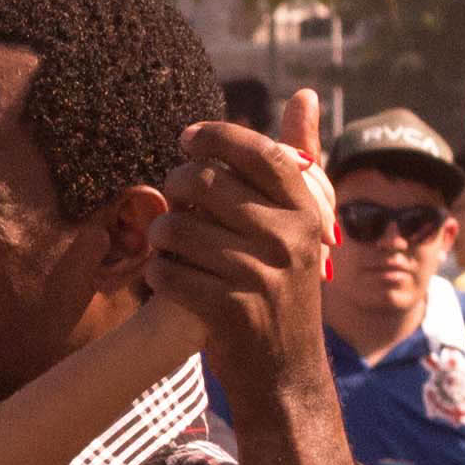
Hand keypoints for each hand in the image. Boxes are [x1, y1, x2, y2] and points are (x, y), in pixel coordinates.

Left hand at [146, 87, 331, 393]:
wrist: (284, 369)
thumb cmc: (283, 285)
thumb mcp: (301, 223)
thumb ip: (299, 158)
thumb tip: (303, 95)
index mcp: (308, 210)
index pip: (258, 152)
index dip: (216, 137)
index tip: (186, 138)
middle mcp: (290, 237)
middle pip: (206, 184)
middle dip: (175, 186)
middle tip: (172, 199)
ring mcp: (259, 274)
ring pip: (176, 228)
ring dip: (159, 235)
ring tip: (167, 244)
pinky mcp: (227, 310)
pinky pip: (165, 272)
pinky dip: (156, 273)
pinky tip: (166, 277)